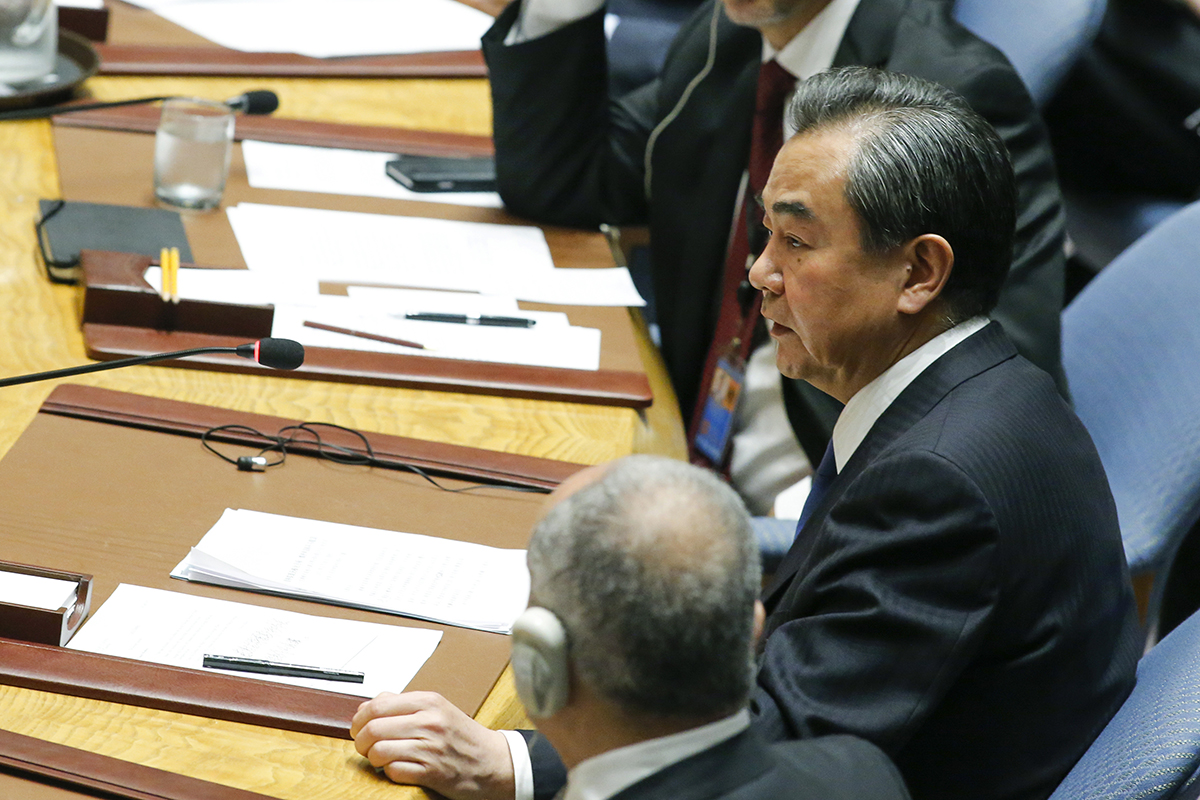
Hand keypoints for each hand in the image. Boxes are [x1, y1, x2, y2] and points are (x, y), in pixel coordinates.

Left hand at [351, 691, 515, 799]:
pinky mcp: (431, 772)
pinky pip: (394, 771)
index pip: (377, 705)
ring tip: (381, 758)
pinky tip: (397, 768)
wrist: (493, 762)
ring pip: (379, 750)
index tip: (358, 727)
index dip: (359, 719)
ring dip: (374, 758)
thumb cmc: (463, 737)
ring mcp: (430, 747)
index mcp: (429, 702)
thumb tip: (366, 706)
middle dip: (361, 741)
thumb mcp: (437, 710)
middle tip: (365, 746)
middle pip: (373, 728)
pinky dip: (390, 772)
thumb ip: (403, 704)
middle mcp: (429, 722)